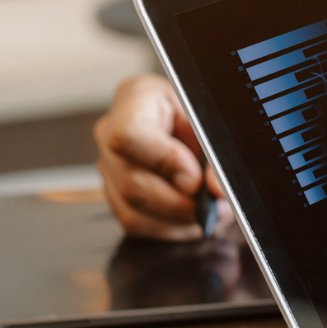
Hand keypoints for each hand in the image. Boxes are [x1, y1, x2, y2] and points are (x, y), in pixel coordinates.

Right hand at [94, 74, 231, 240]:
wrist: (191, 118)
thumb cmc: (199, 115)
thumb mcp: (210, 122)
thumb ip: (214, 153)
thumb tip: (216, 189)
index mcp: (135, 99)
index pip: (129, 135)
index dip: (165, 162)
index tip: (195, 177)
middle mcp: (111, 132)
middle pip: (131, 182)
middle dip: (179, 203)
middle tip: (215, 205)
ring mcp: (109, 166)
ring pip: (131, 210)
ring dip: (178, 220)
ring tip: (212, 213)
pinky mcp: (115, 193)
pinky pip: (136, 223)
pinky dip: (171, 228)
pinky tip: (194, 219)